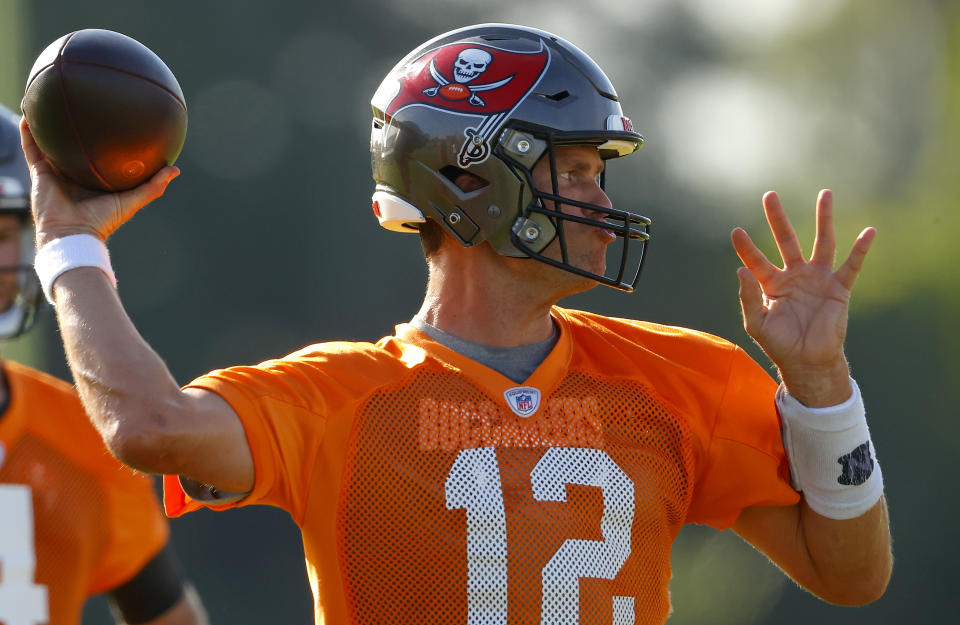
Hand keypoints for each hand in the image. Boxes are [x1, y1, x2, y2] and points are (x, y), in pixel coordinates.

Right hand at [19, 117, 178, 247]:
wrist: (73, 234)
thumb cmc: (103, 221)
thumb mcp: (133, 201)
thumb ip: (153, 186)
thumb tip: (176, 169)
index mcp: (94, 180)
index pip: (99, 157)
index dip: (104, 142)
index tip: (112, 122)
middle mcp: (75, 174)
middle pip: (74, 148)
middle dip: (76, 130)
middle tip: (82, 105)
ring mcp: (56, 172)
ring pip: (50, 144)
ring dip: (48, 126)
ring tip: (49, 103)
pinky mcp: (39, 172)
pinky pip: (32, 148)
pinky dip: (28, 132)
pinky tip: (29, 114)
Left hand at [730, 189, 874, 406]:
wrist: (808, 362)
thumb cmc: (780, 344)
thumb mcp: (756, 323)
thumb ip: (748, 297)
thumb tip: (740, 269)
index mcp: (772, 284)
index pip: (756, 260)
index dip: (746, 247)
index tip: (735, 231)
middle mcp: (795, 276)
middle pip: (786, 240)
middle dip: (778, 219)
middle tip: (769, 195)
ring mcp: (818, 279)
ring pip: (821, 243)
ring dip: (823, 219)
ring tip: (825, 194)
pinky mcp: (839, 289)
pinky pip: (852, 265)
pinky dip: (860, 250)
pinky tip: (868, 232)